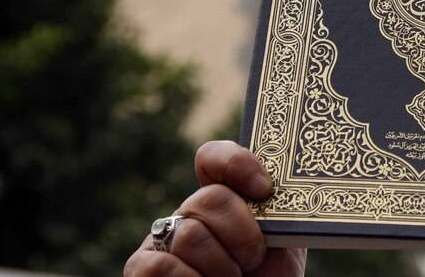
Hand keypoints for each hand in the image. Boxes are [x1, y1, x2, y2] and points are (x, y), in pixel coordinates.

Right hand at [124, 140, 305, 276]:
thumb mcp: (283, 245)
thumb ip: (280, 213)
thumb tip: (281, 186)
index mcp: (223, 200)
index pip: (214, 158)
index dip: (237, 164)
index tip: (264, 190)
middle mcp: (189, 214)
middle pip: (208, 198)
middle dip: (241, 233)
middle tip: (252, 261)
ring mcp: (162, 240)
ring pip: (188, 234)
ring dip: (220, 267)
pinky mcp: (141, 269)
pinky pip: (160, 265)